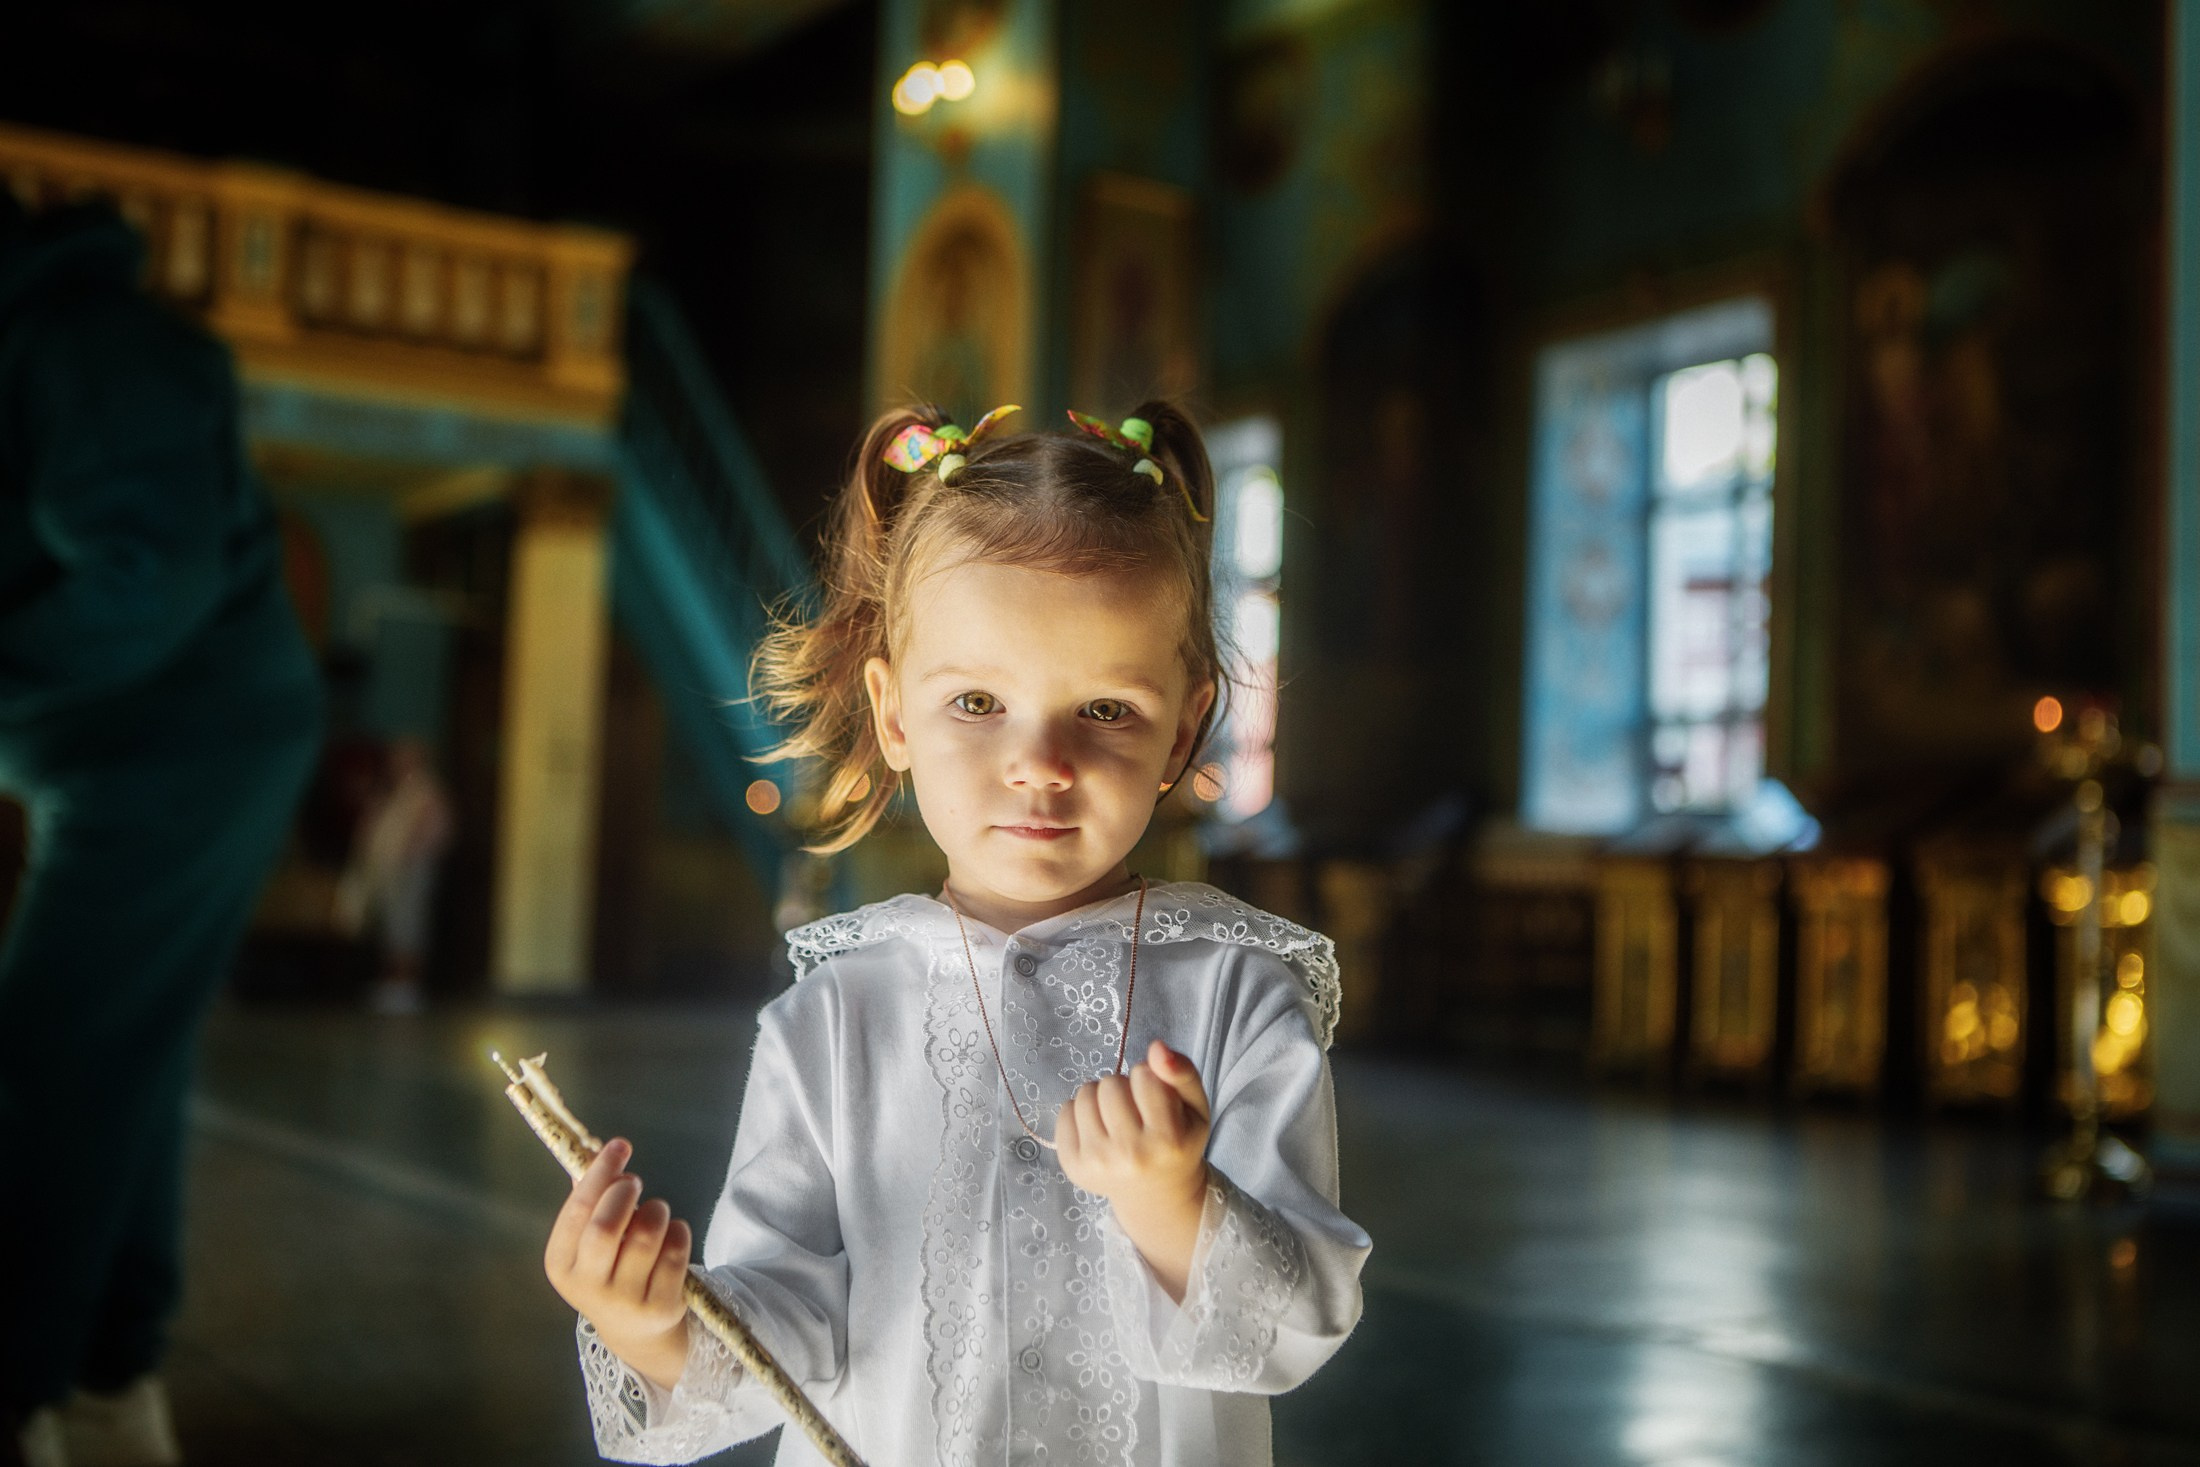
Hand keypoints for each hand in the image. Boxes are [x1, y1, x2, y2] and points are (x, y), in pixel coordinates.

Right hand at [545, 1138, 693, 1389]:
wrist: (635, 1330)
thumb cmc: (609, 1268)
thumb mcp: (587, 1244)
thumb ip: (590, 1202)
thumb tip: (600, 1153)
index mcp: (561, 1265)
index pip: (578, 1211)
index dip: (600, 1173)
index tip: (619, 1145)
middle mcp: (588, 1287)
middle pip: (606, 1227)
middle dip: (625, 1193)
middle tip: (635, 1182)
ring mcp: (625, 1301)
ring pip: (647, 1234)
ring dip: (656, 1210)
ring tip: (655, 1212)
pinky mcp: (661, 1307)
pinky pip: (676, 1251)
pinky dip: (679, 1231)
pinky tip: (672, 1234)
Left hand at [1057, 1042, 1212, 1299]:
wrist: (1156, 1193)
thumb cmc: (1178, 1142)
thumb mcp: (1195, 1107)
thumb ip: (1183, 1072)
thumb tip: (1156, 1048)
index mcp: (1167, 1141)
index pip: (1144, 1074)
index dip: (1151, 1078)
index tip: (1158, 1100)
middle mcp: (1130, 1155)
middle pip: (1111, 1083)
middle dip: (1124, 1087)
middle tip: (1136, 1110)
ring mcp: (1097, 1163)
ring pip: (1085, 1093)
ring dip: (1101, 1096)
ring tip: (1116, 1116)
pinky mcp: (1072, 1165)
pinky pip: (1065, 1111)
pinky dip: (1080, 1112)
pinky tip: (1099, 1129)